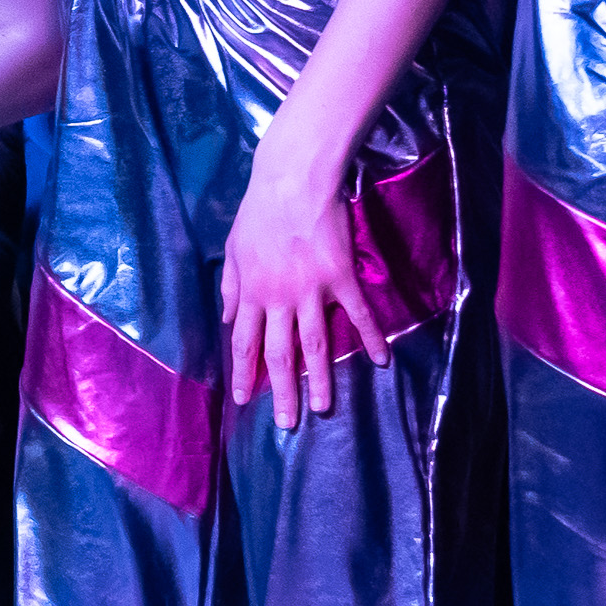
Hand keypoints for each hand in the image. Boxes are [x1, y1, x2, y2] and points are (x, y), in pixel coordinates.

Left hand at [219, 152, 389, 432]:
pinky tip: (381, 360)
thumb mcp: (232, 249)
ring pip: (315, 343)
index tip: (245, 400)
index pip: (243, 343)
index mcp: (250, 293)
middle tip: (287, 423)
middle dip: (281, 391)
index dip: (244, 374)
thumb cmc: (259, 212)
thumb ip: (229, 287)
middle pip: (279, 353)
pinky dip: (371, 337)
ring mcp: (310, 290)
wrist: (293, 181)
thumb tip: (223, 318)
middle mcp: (278, 298)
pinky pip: (357, 314)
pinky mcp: (340, 277)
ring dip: (320, 379)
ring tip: (324, 408)